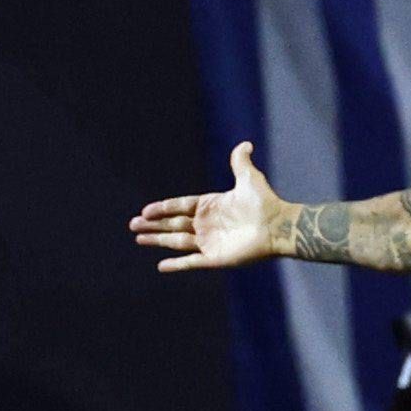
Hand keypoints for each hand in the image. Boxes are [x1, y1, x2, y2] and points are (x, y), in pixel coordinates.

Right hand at [132, 142, 286, 271]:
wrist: (277, 226)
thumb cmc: (265, 203)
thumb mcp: (249, 178)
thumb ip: (240, 162)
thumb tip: (245, 144)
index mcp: (210, 206)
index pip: (179, 207)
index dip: (162, 208)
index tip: (145, 210)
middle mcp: (207, 224)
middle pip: (173, 225)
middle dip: (153, 226)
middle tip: (133, 225)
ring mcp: (209, 242)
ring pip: (177, 242)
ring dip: (157, 241)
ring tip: (139, 238)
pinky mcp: (215, 258)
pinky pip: (191, 262)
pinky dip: (177, 265)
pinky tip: (161, 266)